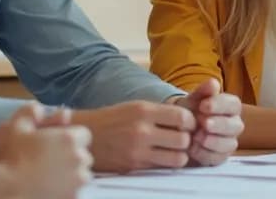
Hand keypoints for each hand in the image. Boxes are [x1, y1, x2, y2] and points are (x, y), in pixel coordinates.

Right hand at [0, 103, 92, 198]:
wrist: (8, 190)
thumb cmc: (10, 158)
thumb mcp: (16, 128)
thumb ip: (29, 113)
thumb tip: (39, 107)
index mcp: (69, 139)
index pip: (83, 135)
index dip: (70, 139)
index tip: (57, 146)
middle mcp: (79, 158)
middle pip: (84, 156)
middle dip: (72, 158)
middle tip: (53, 163)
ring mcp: (79, 180)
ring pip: (83, 175)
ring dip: (72, 175)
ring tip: (51, 178)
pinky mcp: (76, 196)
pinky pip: (78, 191)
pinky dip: (69, 190)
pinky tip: (51, 189)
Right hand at [74, 99, 196, 171]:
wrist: (85, 136)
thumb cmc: (112, 120)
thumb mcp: (135, 107)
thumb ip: (160, 113)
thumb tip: (188, 120)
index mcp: (144, 110)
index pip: (183, 117)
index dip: (190, 122)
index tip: (187, 125)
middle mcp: (142, 130)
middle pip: (183, 139)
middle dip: (186, 140)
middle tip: (181, 140)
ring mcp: (138, 150)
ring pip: (177, 158)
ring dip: (179, 155)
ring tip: (172, 151)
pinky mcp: (133, 167)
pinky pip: (162, 168)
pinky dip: (165, 164)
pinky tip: (159, 158)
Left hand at [172, 78, 243, 165]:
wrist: (176, 128)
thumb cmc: (190, 110)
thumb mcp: (194, 98)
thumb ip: (203, 91)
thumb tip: (213, 83)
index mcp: (230, 107)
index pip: (234, 105)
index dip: (220, 106)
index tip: (203, 106)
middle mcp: (233, 125)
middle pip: (236, 126)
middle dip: (219, 125)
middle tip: (203, 123)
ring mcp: (228, 142)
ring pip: (229, 144)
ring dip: (213, 141)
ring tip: (196, 137)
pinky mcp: (219, 157)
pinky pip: (218, 159)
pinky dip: (205, 154)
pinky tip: (193, 149)